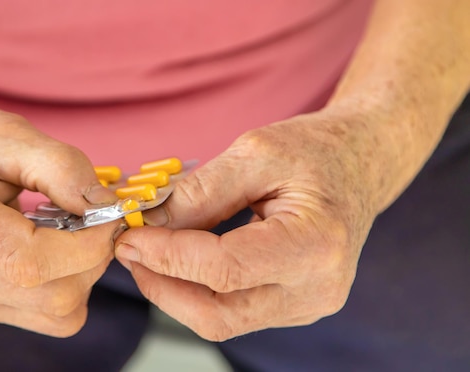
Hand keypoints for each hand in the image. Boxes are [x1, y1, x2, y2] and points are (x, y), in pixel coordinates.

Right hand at [0, 98, 117, 336]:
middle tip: (94, 218)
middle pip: (51, 295)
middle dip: (91, 256)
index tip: (108, 214)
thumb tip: (107, 207)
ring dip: (84, 272)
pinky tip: (55, 250)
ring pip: (57, 312)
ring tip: (70, 231)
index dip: (86, 244)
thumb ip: (64, 169)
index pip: (29, 262)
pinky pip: (48, 315)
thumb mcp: (14, 136)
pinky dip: (69, 284)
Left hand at [115, 108, 382, 340]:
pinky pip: (233, 311)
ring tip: (150, 252)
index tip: (128, 236)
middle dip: (162, 286)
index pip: (224, 269)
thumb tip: (147, 223)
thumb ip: (200, 192)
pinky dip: (197, 289)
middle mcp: (317, 289)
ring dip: (174, 290)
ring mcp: (308, 306)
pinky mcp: (294, 307)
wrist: (360, 164)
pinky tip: (181, 259)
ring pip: (220, 320)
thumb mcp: (255, 153)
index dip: (167, 256)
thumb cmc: (315, 151)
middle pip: (218, 314)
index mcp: (317, 244)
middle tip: (130, 250)